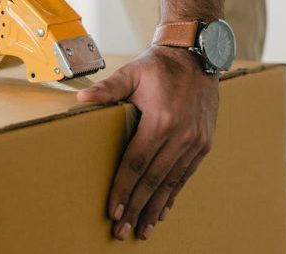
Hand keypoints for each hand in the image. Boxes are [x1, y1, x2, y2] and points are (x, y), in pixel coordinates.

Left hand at [77, 45, 218, 240]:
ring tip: (142, 229)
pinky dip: (173, 195)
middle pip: (153, 180)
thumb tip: (82, 99)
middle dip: (136, 207)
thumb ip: (108, 89)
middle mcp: (181, 135)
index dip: (123, 189)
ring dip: (155, 208)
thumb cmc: (159, 65)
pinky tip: (162, 211)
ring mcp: (195, 141)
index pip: (137, 164)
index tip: (112, 210)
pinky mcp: (204, 143)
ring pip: (171, 183)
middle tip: (122, 230)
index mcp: (161, 120)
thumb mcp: (132, 73)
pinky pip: (186, 175)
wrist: (197, 55)